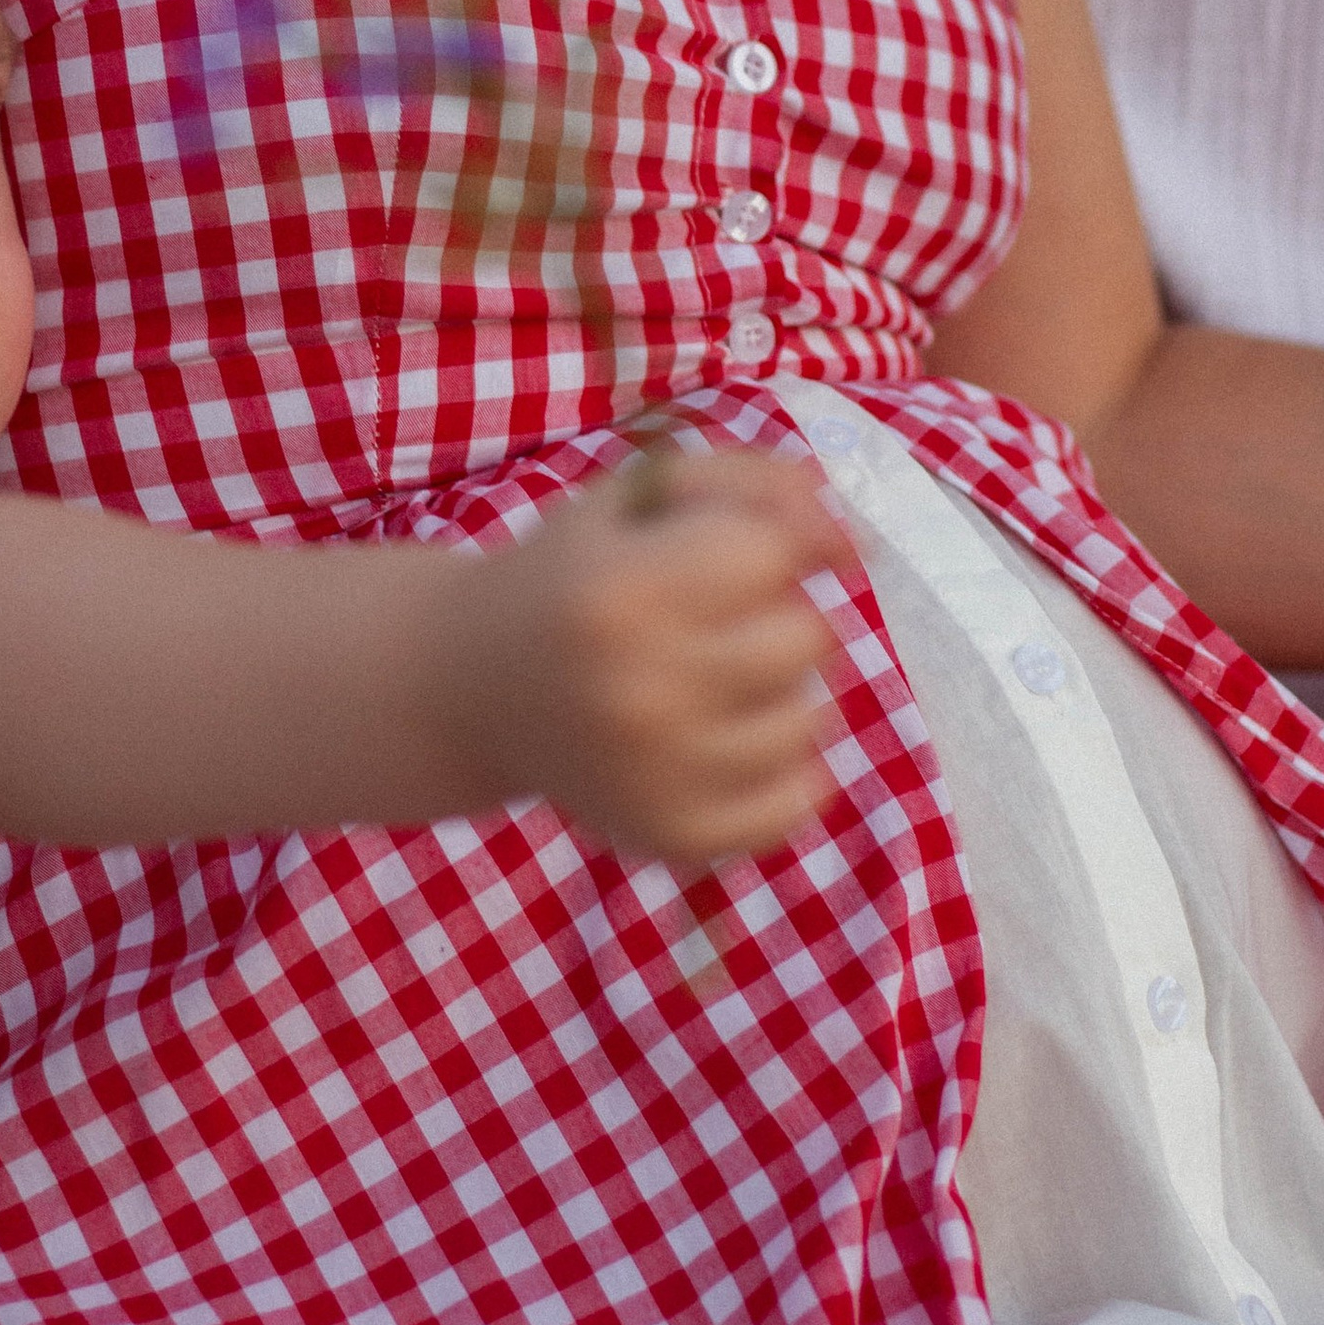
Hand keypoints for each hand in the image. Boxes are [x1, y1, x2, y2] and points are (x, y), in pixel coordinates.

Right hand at [460, 447, 838, 870]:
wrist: (471, 687)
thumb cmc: (574, 573)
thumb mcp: (640, 496)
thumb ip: (753, 486)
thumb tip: (851, 545)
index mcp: (623, 591)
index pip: (775, 554)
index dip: (765, 543)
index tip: (724, 554)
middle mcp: (639, 692)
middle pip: (808, 638)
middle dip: (774, 615)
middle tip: (711, 622)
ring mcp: (658, 777)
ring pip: (812, 719)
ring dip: (780, 691)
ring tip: (714, 681)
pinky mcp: (674, 838)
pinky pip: (798, 802)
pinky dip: (782, 769)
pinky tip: (727, 741)